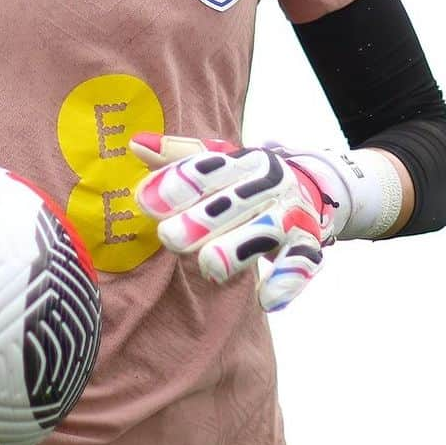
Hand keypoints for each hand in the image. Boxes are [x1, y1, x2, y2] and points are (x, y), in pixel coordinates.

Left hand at [130, 134, 332, 311]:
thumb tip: (136, 144)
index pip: (209, 168)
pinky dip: (287, 280)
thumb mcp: (217, 162)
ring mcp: (292, 214)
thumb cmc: (246, 179)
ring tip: (211, 264)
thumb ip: (177, 157)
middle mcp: (270, 183)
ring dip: (239, 247)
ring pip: (267, 230)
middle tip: (170, 237)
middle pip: (236, 200)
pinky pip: (302, 262)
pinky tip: (266, 299)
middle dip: (203, 219)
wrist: (309, 187)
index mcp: (244, 160)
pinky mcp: (308, 243)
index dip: (179, 183)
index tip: (146, 201)